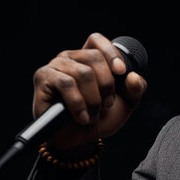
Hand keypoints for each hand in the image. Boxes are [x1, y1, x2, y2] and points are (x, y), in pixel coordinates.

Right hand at [32, 33, 146, 152]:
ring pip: (83, 72)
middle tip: (106, 105)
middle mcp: (70, 57)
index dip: (110, 53)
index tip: (121, 72)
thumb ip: (136, 88)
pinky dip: (79, 104)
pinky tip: (82, 117)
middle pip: (94, 57)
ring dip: (93, 99)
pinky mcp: (43, 78)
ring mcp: (55, 66)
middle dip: (106, 85)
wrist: (80, 140)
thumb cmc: (100, 117)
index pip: (96, 40)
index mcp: (88, 58)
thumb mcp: (126, 102)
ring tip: (93, 114)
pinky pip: (66, 83)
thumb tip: (133, 76)